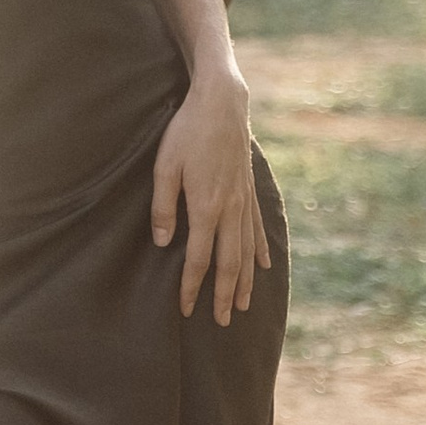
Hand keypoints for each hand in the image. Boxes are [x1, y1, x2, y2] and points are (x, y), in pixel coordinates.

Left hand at [151, 67, 270, 324]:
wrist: (222, 103)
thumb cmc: (186, 132)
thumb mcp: (165, 166)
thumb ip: (164, 206)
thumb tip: (162, 243)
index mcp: (206, 207)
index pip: (199, 259)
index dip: (192, 286)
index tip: (187, 309)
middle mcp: (230, 210)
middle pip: (229, 264)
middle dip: (224, 295)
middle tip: (221, 321)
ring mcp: (243, 201)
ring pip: (246, 251)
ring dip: (244, 281)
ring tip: (242, 305)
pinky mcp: (249, 190)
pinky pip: (257, 228)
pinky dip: (260, 251)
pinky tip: (263, 267)